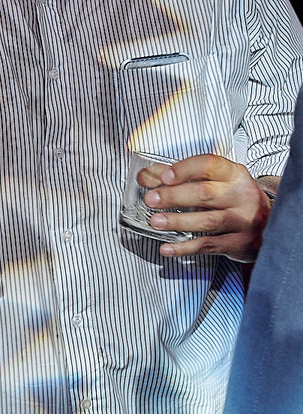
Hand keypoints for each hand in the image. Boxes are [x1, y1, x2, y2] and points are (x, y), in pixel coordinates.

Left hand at [140, 154, 271, 261]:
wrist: (268, 226)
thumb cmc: (232, 200)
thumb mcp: (213, 182)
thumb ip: (177, 177)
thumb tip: (145, 176)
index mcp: (234, 174)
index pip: (209, 165)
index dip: (184, 170)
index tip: (164, 176)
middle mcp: (242, 196)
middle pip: (206, 194)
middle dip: (175, 196)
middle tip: (151, 199)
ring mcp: (243, 221)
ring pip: (209, 220)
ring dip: (178, 221)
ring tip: (155, 221)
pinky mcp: (239, 243)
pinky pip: (209, 246)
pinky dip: (185, 247)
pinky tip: (167, 248)